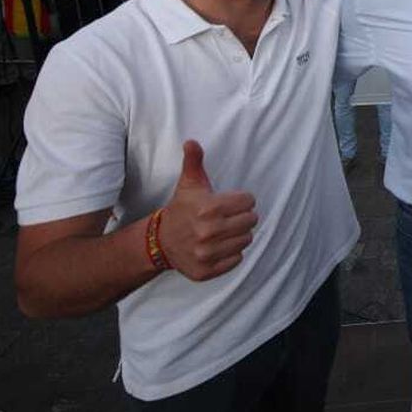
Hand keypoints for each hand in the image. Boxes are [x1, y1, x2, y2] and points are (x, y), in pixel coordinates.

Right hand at [158, 141, 257, 281]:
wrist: (160, 241)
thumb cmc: (181, 209)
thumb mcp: (188, 184)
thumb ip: (193, 161)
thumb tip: (191, 141)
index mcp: (209, 208)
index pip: (248, 201)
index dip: (240, 200)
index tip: (228, 202)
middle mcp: (209, 232)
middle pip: (251, 221)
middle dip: (242, 217)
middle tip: (227, 217)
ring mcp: (207, 254)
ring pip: (246, 240)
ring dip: (238, 235)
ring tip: (223, 231)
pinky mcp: (206, 270)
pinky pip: (236, 259)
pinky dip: (231, 253)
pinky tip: (218, 246)